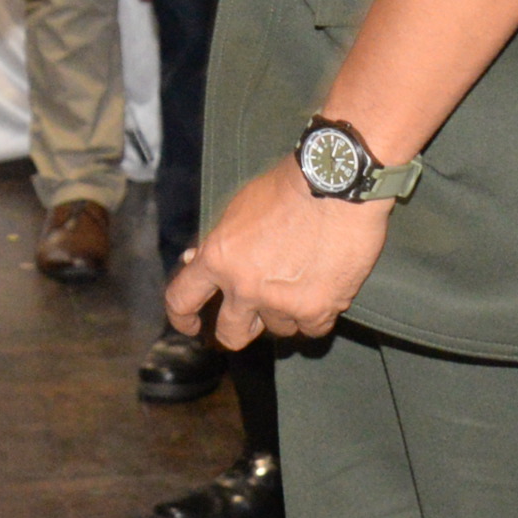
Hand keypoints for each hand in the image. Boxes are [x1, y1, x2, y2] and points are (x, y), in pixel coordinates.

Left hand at [167, 157, 391, 346]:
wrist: (337, 184)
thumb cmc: (288, 187)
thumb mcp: (238, 208)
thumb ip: (219, 243)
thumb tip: (196, 260)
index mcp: (218, 259)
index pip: (181, 300)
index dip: (182, 318)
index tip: (192, 325)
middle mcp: (244, 287)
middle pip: (231, 334)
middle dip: (238, 329)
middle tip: (250, 321)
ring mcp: (281, 303)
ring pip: (278, 328)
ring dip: (285, 312)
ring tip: (301, 280)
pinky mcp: (317, 309)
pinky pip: (312, 329)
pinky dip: (317, 314)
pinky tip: (322, 290)